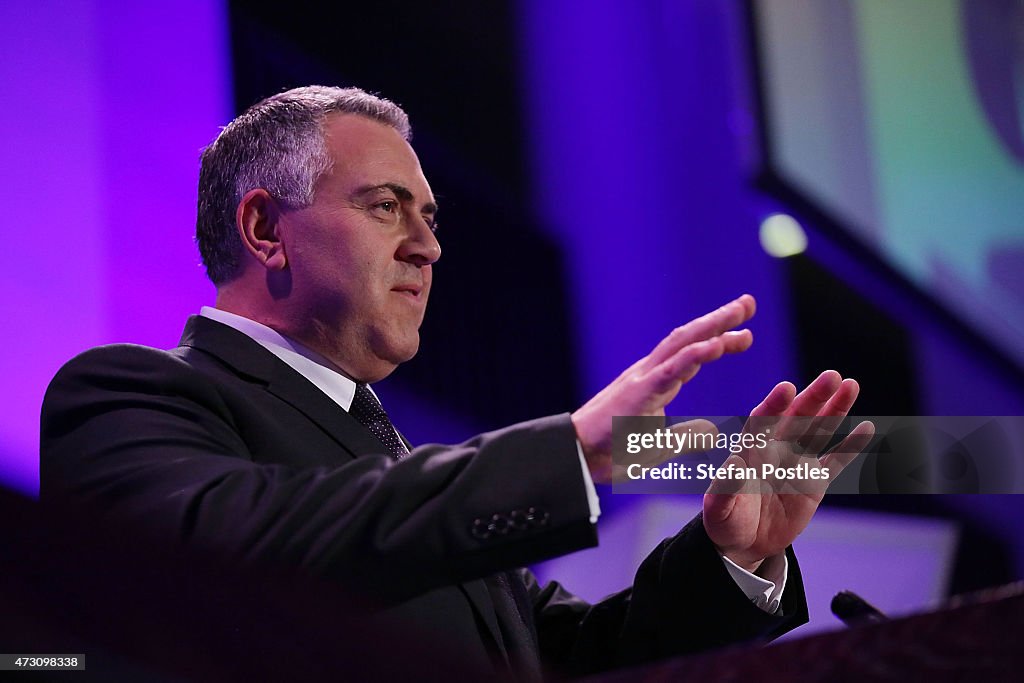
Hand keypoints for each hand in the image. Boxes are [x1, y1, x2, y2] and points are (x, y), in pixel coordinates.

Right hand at [571, 295, 755, 482]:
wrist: (574, 459)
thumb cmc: (609, 452)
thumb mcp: (660, 446)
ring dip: (713, 327)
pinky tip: (717, 344)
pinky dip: (696, 355)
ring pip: (682, 345)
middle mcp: (649, 373)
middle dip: (720, 319)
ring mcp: (643, 380)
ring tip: (740, 313)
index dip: (717, 338)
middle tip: (748, 302)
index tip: (744, 331)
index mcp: (654, 383)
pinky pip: (671, 369)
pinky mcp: (638, 393)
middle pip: (689, 338)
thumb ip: (687, 436)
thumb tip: (714, 431)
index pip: (690, 352)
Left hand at [703, 371, 874, 571]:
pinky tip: (867, 428)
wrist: (743, 542)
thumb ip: (725, 487)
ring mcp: (797, 462)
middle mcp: (775, 450)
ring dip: (834, 409)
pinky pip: (836, 461)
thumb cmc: (725, 521)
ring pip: (818, 430)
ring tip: (850, 385)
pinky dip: (851, 447)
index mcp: (750, 450)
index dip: (774, 406)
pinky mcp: (814, 481)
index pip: (762, 421)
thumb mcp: (720, 509)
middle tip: (831, 376)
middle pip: (796, 417)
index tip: (787, 388)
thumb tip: (734, 464)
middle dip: (813, 397)